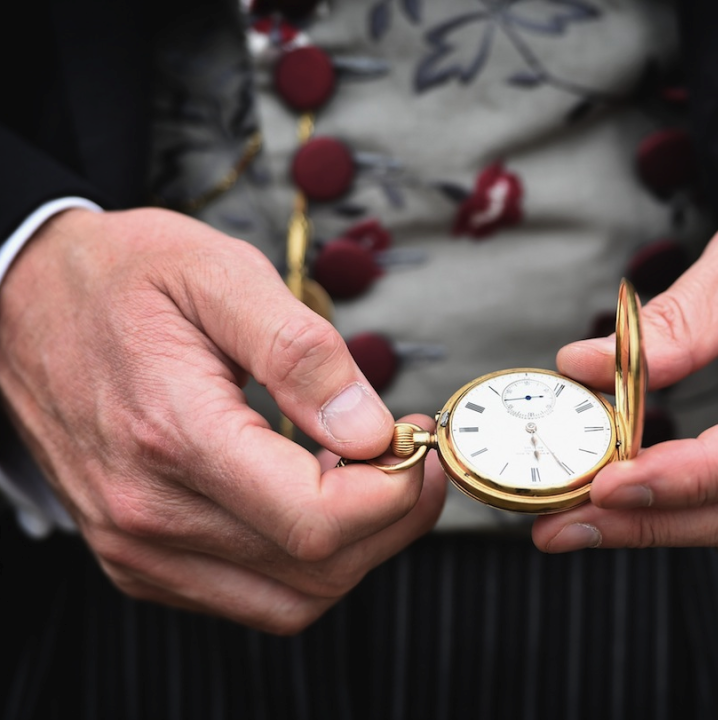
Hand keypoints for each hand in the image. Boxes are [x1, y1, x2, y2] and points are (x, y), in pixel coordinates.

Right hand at [0, 208, 445, 632]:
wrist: (24, 303)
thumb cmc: (121, 278)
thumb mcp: (218, 274)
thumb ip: (301, 354)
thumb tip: (371, 430)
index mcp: (174, 434)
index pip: (318, 519)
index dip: (396, 490)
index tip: (418, 439)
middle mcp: (149, 513)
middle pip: (318, 568)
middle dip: (395, 516)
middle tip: (413, 452)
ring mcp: (139, 547)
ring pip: (293, 598)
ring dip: (358, 546)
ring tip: (367, 471)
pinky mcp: (140, 560)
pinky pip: (252, 597)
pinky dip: (306, 562)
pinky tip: (313, 494)